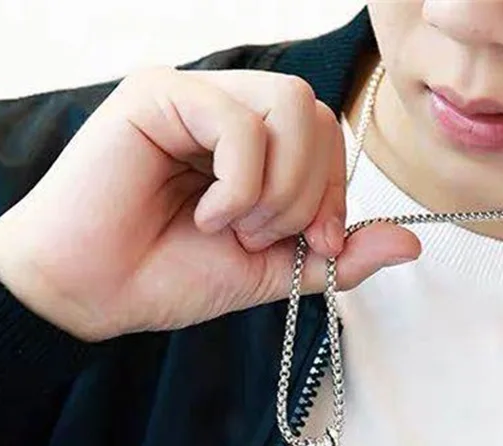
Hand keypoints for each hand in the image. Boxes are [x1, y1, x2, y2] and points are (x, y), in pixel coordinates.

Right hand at [0, 66, 420, 342]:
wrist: (90, 294)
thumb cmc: (165, 277)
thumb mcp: (271, 273)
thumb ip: (337, 256)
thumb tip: (412, 241)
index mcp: (252, 148)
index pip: (327, 137)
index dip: (336, 193)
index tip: (318, 248)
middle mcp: (226, 113)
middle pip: (318, 115)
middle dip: (312, 193)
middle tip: (268, 241)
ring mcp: (193, 96)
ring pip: (291, 106)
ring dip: (280, 187)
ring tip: (235, 228)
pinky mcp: (158, 94)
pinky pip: (239, 122)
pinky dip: (240, 184)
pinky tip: (205, 216)